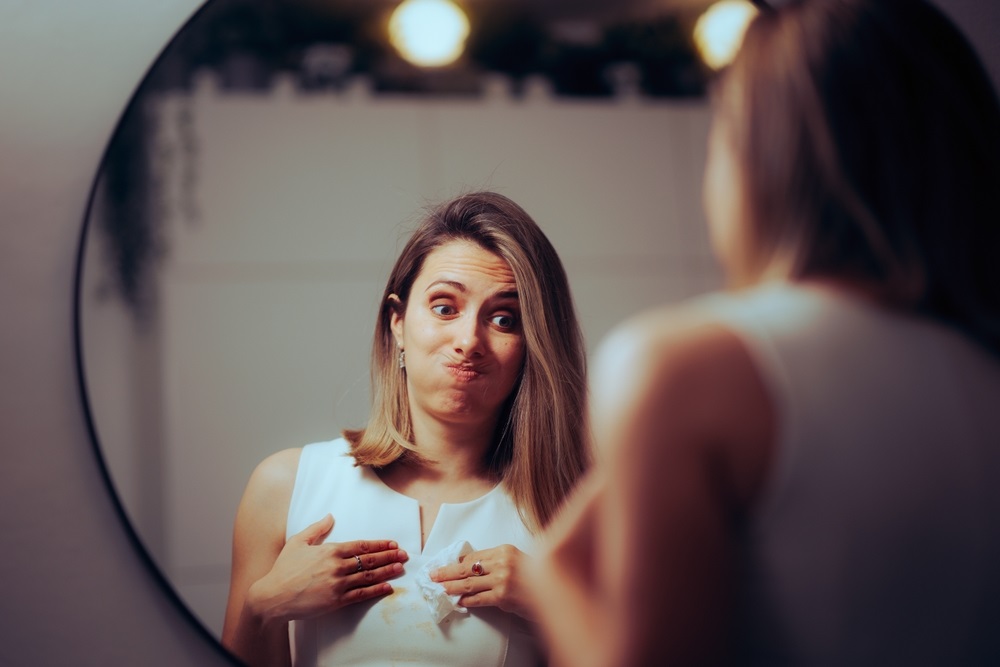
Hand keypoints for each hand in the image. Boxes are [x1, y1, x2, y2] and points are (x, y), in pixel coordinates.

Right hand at [249, 514, 407, 624]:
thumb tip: (330, 516)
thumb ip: (316, 528)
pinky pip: (361, 594)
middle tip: (404, 555)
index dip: (379, 544)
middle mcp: (337, 566)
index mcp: (330, 550)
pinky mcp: (336, 601)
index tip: (392, 543)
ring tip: (400, 568)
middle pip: (369, 560)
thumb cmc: (283, 569)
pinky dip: (376, 590)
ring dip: (387, 571)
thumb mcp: (298, 542)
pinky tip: (388, 587)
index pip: (361, 545)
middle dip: (389, 556)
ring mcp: (337, 584)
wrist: (273, 596)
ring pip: (368, 576)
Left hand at [430, 544, 534, 618]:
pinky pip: (478, 598)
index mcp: (503, 550)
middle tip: (433, 575)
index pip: (474, 556)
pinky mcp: (502, 596)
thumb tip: (469, 566)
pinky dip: (467, 600)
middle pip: (466, 568)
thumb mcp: (514, 560)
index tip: (446, 565)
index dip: (457, 563)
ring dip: (451, 587)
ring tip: (441, 588)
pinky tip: (459, 601)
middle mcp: (501, 562)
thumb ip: (494, 561)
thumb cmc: (533, 576)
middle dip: (447, 572)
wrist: (552, 591)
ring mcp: (501, 579)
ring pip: (468, 583)